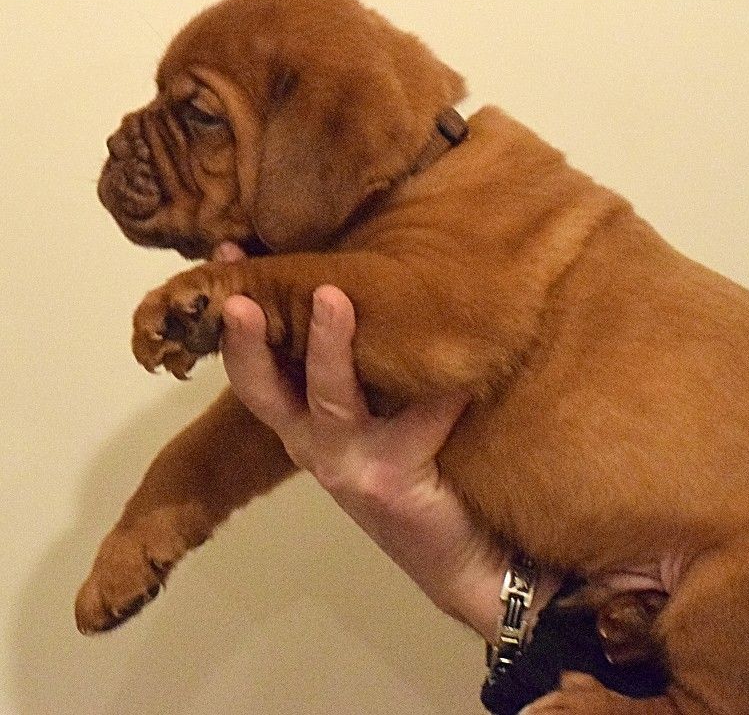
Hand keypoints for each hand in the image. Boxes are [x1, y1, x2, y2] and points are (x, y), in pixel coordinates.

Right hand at [214, 243, 511, 637]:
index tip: (224, 256)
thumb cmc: (410, 471)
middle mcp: (313, 445)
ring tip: (334, 296)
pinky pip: (419, 420)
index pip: (255, 367)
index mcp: (301, 425)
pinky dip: (442, 391)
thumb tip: (359, 284)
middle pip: (265, 390)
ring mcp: (349, 465)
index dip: (235, 318)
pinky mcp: (392, 481)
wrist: (453, 553)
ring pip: (331, 399)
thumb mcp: (369, 421)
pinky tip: (462, 368)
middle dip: (248, 341)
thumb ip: (357, 373)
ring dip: (330, 346)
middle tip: (240, 294)